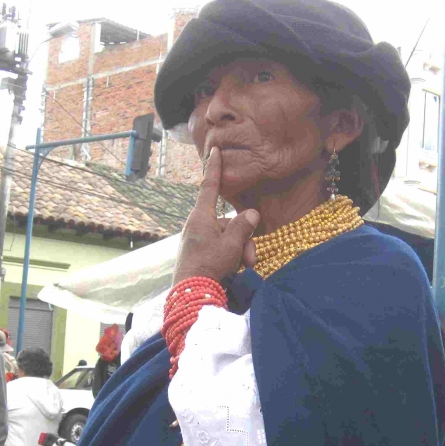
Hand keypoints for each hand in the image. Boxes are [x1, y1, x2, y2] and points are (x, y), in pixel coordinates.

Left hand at [173, 147, 260, 283]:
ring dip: (240, 253)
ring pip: (228, 239)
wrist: (193, 295)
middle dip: (243, 239)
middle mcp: (199, 226)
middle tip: (249, 259)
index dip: (214, 168)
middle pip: (229, 223)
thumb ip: (243, 227)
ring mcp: (199, 242)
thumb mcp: (231, 244)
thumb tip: (251, 213)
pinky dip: (232, 261)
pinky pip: (222, 251)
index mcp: (201, 217)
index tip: (214, 150)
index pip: (210, 187)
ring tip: (243, 269)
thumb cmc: (210, 265)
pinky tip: (235, 274)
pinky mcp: (200, 257)